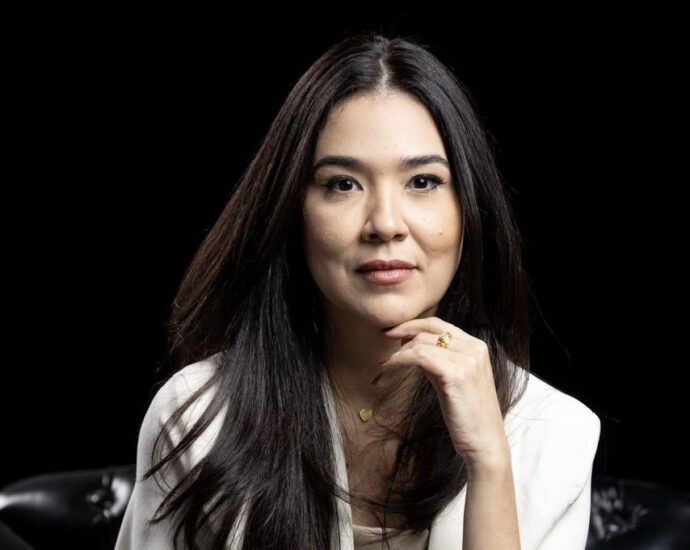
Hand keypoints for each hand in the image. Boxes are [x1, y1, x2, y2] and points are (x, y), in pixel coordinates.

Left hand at [376, 316, 508, 466]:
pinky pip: (418, 358)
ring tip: (383, 370)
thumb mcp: (452, 380)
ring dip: (395, 356)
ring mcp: (467, 359)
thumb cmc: (467, 416)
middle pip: (429, 328)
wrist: (484, 443)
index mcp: (475, 346)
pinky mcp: (456, 373)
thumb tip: (411, 349)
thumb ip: (437, 361)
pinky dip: (397, 364)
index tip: (393, 332)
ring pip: (419, 344)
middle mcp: (474, 348)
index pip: (438, 324)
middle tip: (382, 339)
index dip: (412, 325)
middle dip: (401, 331)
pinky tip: (387, 376)